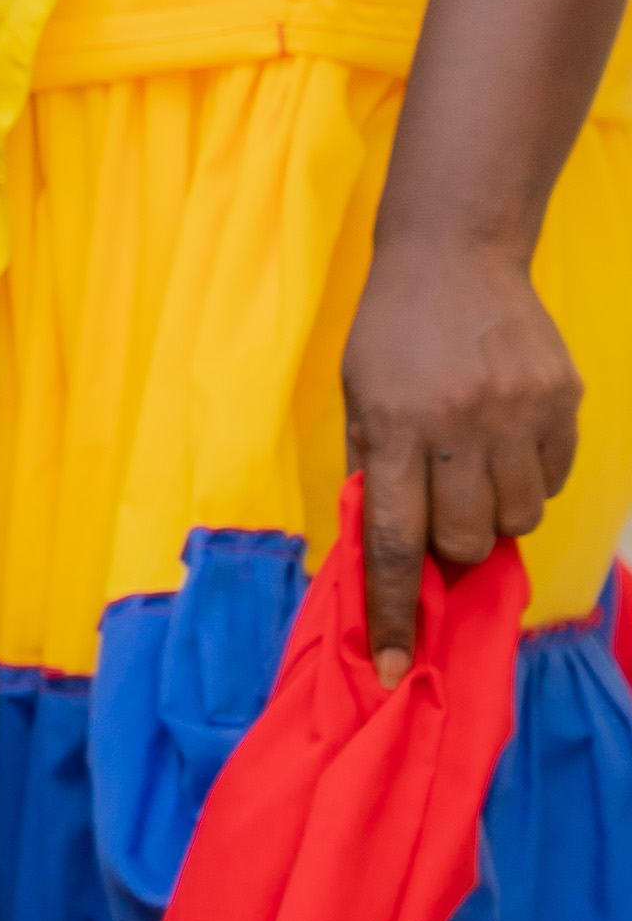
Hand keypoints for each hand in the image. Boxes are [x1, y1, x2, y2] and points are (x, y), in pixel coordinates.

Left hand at [347, 232, 578, 671]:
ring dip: (495, 513)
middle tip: (441, 510)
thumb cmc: (389, 333)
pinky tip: (507, 439)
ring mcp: (518, 412)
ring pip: (519, 518)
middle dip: (452, 545)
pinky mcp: (562, 400)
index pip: (396, 541)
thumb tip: (387, 554)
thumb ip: (375, 472)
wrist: (452, 255)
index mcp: (392, 424)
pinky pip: (553, 478)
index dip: (394, 611)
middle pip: (466, 540)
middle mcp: (458, 423)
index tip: (394, 665)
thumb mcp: (357, 396)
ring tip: (474, 469)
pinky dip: (531, 476)